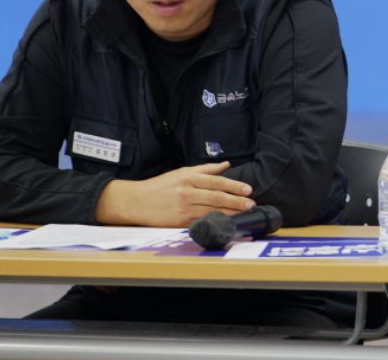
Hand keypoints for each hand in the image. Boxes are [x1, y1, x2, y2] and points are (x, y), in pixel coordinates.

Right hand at [95, 161, 254, 226]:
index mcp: (188, 178)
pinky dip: (215, 222)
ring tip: (244, 214)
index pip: (216, 182)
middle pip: (217, 198)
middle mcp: (187, 193)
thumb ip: (205, 169)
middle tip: (251, 204)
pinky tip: (226, 223)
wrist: (137, 202)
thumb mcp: (181, 172)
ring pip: (211, 211)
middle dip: (236, 202)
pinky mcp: (179, 223)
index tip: (248, 190)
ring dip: (230, 213)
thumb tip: (226, 165)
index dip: (234, 186)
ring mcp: (183, 209)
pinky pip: (201, 222)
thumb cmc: (160, 186)